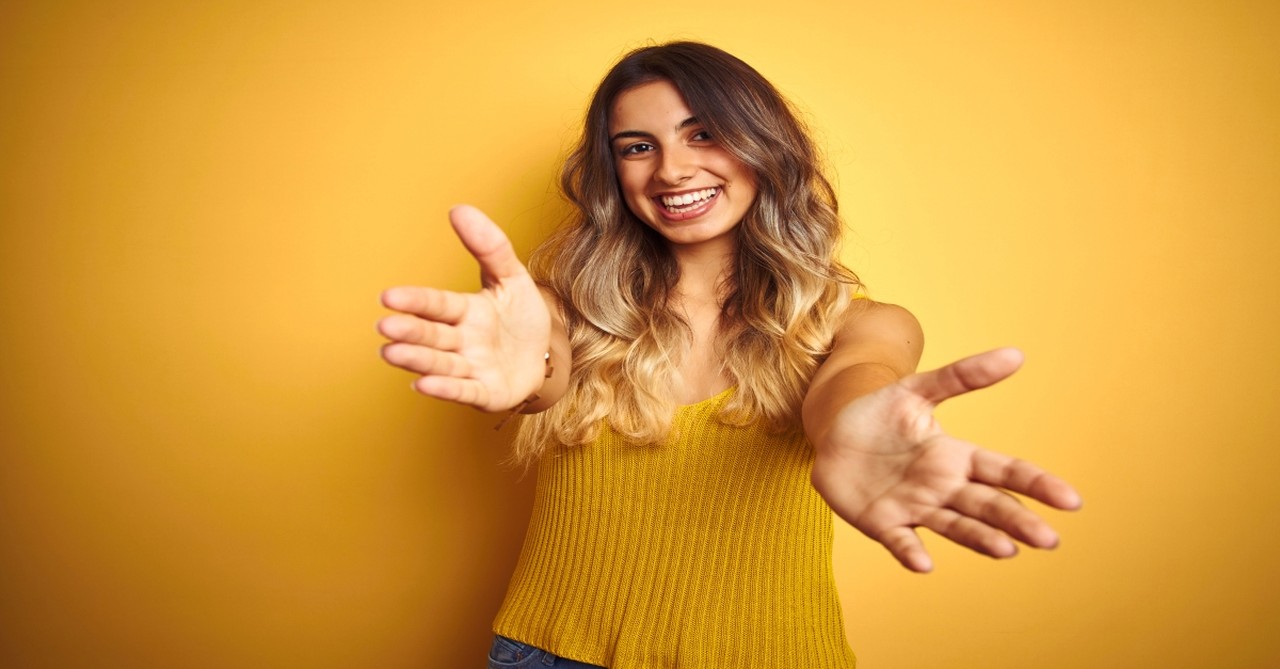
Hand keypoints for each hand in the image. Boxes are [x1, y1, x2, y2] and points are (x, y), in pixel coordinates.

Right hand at [377, 205, 551, 411]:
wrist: (547, 355)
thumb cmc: (521, 317)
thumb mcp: (512, 277)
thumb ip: (489, 246)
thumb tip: (459, 208)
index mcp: (465, 312)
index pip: (437, 305)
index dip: (416, 301)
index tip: (388, 296)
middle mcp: (463, 341)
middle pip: (434, 335)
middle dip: (411, 331)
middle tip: (385, 327)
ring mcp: (472, 369)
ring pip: (442, 364)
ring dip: (418, 360)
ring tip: (392, 353)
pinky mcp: (487, 393)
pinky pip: (466, 391)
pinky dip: (446, 389)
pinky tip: (424, 384)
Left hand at [810, 348, 1081, 571]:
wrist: (832, 434)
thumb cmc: (880, 414)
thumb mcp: (917, 390)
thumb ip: (962, 376)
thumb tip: (1016, 354)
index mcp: (956, 457)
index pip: (1004, 471)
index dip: (1036, 484)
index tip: (1070, 499)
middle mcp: (942, 487)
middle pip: (987, 505)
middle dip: (1017, 521)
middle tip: (1049, 539)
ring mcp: (914, 508)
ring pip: (954, 526)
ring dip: (979, 539)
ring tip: (1006, 550)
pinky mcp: (882, 523)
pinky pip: (900, 540)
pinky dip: (911, 552)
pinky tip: (924, 564)